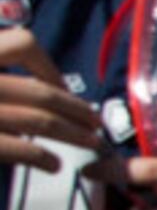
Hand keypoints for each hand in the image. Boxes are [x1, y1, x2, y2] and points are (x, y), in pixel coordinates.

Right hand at [0, 30, 107, 173]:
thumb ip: (1, 74)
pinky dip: (42, 157)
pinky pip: (19, 149)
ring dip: (73, 134)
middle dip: (77, 110)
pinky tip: (54, 165)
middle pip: (41, 92)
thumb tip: (43, 89)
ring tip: (91, 144)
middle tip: (95, 124)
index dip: (49, 68)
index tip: (62, 88)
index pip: (23, 44)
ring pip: (39, 120)